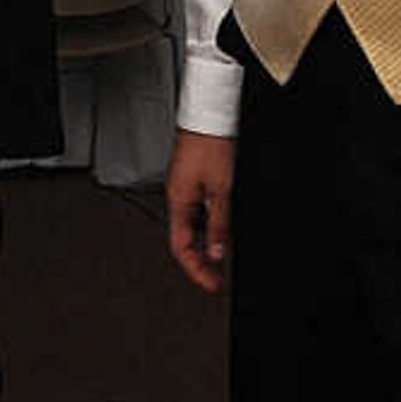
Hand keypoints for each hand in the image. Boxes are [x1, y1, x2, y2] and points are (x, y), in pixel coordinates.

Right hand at [165, 129, 234, 291]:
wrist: (208, 115)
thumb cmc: (211, 145)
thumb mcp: (222, 191)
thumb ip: (218, 224)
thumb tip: (216, 252)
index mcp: (179, 203)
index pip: (182, 248)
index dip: (196, 270)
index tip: (211, 285)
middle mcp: (178, 197)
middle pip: (184, 240)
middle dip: (200, 263)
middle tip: (216, 278)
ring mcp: (184, 188)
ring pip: (191, 227)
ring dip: (205, 245)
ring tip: (221, 258)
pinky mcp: (193, 179)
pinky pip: (197, 212)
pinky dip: (208, 226)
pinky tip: (220, 229)